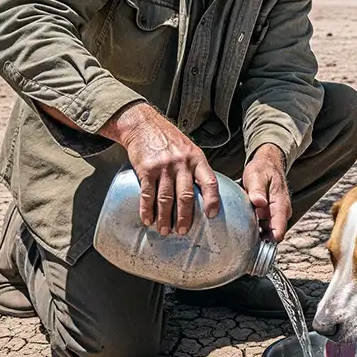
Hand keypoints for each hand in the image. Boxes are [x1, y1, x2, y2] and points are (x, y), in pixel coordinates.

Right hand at [102, 102, 219, 235]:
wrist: (144, 124)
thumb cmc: (169, 139)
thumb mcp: (189, 149)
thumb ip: (196, 168)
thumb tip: (204, 194)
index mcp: (197, 158)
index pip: (210, 181)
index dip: (212, 200)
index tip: (212, 215)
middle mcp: (182, 163)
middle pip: (186, 195)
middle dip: (185, 217)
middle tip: (183, 231)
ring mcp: (164, 166)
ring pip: (166, 198)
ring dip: (165, 217)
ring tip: (165, 230)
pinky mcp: (146, 169)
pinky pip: (147, 194)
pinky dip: (146, 210)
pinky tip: (147, 219)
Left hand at [243, 144, 290, 241]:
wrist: (268, 163)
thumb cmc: (263, 169)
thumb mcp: (256, 176)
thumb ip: (257, 189)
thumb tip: (259, 202)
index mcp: (281, 206)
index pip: (279, 233)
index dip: (267, 243)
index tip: (252, 245)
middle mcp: (281, 213)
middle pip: (273, 237)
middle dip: (259, 242)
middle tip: (241, 241)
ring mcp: (276, 214)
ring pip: (268, 233)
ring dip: (257, 236)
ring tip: (240, 235)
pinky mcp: (270, 214)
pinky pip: (265, 227)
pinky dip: (256, 230)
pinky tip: (244, 227)